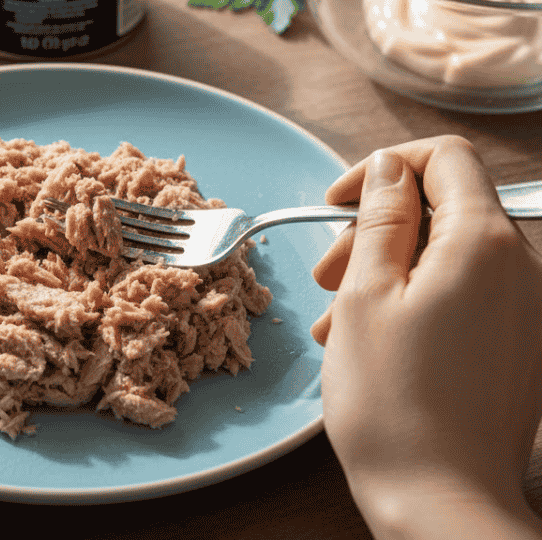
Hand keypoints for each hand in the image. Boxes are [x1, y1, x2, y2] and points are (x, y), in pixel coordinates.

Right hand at [311, 136, 541, 537]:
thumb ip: (379, 219)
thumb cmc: (393, 401)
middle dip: (377, 230)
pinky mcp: (521, 345)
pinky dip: (418, 303)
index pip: (444, 159)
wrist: (442, 499)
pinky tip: (374, 343)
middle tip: (326, 276)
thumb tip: (388, 169)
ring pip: (450, 258)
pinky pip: (467, 297)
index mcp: (484, 242)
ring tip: (337, 322)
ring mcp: (528, 309)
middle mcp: (523, 267)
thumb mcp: (366, 294)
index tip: (336, 202)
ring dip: (389, 272)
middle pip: (446, 209)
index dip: (383, 169)